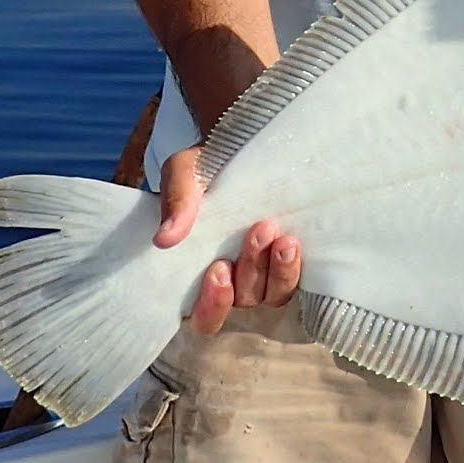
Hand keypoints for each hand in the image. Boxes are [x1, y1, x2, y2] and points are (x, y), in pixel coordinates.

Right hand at [155, 145, 302, 334]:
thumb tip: (165, 238)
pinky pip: (298, 279)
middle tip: (258, 230)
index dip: (213, 304)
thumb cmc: (207, 167)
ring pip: (274, 294)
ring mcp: (265, 272)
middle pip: (244, 300)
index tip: (219, 269)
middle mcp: (234, 280)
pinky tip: (296, 243)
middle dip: (251, 270)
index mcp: (200, 273)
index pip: (204, 315)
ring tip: (284, 238)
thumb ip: (176, 201)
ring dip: (280, 271)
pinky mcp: (290, 259)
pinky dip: (296, 267)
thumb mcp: (186, 172)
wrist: (243, 147)